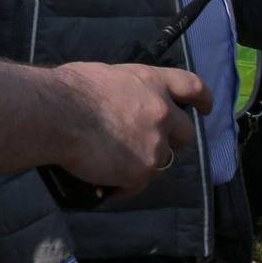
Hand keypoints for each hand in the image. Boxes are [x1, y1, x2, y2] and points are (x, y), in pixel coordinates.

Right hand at [46, 62, 206, 194]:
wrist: (57, 114)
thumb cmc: (68, 90)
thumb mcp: (105, 77)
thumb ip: (125, 91)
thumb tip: (121, 103)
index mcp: (151, 82)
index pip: (192, 87)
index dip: (202, 99)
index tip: (205, 108)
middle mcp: (161, 112)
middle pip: (185, 133)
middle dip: (171, 140)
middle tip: (148, 145)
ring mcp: (155, 144)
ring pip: (160, 161)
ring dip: (143, 163)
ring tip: (113, 164)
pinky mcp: (142, 171)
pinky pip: (137, 185)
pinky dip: (123, 185)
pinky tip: (105, 183)